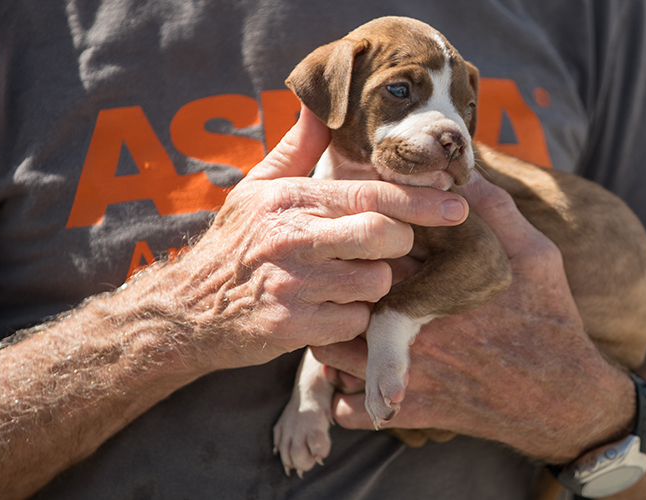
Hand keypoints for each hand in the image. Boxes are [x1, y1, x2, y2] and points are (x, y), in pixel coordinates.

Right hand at [154, 105, 469, 371]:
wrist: (188, 308)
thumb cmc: (235, 241)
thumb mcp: (258, 185)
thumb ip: (297, 146)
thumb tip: (319, 104)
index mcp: (291, 198)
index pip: (372, 195)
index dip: (421, 200)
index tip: (457, 207)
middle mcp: (292, 237)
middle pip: (385, 237)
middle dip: (397, 245)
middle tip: (383, 250)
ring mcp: (293, 284)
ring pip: (375, 283)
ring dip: (372, 285)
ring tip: (345, 281)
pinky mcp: (292, 327)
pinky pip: (354, 322)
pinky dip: (351, 319)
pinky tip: (327, 310)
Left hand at [311, 173, 635, 462]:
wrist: (565, 397)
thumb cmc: (549, 320)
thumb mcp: (536, 254)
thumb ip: (497, 210)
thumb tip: (462, 171)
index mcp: (441, 281)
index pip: (376, 247)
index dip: (360, 237)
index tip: (358, 235)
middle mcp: (418, 325)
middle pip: (345, 295)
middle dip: (335, 284)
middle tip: (333, 276)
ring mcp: (410, 372)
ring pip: (333, 351)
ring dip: (330, 336)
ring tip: (339, 322)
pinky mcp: (411, 411)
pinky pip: (347, 408)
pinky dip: (341, 394)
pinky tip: (354, 376)